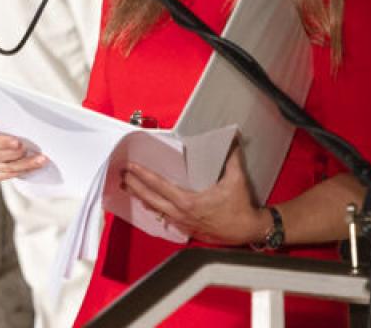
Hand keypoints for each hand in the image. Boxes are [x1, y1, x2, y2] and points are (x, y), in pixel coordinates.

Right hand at [0, 119, 47, 181]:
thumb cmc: (1, 124)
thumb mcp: (0, 120)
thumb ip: (7, 124)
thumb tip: (26, 127)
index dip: (2, 142)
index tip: (19, 142)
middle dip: (14, 155)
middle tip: (30, 151)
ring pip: (2, 168)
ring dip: (24, 165)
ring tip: (40, 160)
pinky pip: (5, 176)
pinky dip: (21, 172)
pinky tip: (33, 167)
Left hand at [122, 145, 267, 244]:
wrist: (250, 231)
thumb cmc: (241, 208)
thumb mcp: (236, 180)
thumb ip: (231, 158)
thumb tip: (232, 139)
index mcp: (189, 202)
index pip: (159, 186)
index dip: (143, 175)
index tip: (130, 167)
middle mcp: (182, 214)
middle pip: (151, 199)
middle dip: (134, 186)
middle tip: (121, 176)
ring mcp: (184, 223)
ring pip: (156, 210)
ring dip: (141, 198)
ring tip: (127, 188)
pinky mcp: (188, 229)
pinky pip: (165, 218)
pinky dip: (154, 209)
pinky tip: (148, 204)